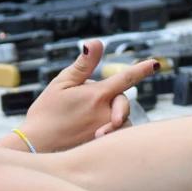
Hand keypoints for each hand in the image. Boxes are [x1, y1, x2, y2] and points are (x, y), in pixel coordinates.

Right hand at [16, 39, 158, 150]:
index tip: (155, 64)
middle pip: (124, 101)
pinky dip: (114, 133)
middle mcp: (106, 113)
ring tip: (93, 123)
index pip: (125, 78)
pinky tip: (98, 135)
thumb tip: (96, 42)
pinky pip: (119, 137)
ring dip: (115, 117)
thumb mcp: (62, 83)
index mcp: (97, 95)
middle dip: (114, 99)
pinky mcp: (104, 147)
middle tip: (88, 103)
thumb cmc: (46, 113)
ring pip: (124, 120)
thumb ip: (83, 64)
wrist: (36, 146)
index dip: (141, 69)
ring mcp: (107, 131)